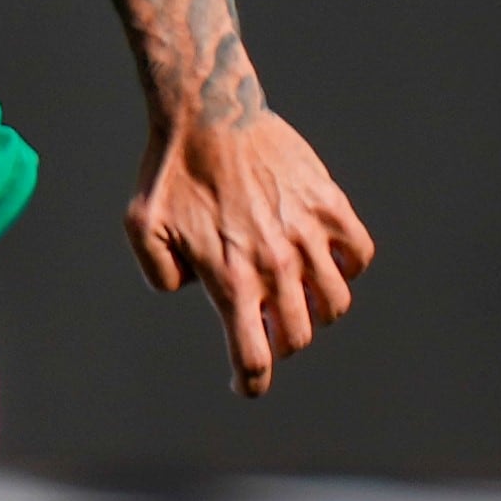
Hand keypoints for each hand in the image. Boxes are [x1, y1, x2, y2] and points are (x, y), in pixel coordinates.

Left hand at [128, 108, 372, 396]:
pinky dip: (348, 267)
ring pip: (335, 304)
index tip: (247, 385)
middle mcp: (275, 264)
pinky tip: (325, 261)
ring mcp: (308, 234)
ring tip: (296, 299)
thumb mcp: (142, 230)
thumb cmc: (170, 173)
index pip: (254, 356)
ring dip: (316, 313)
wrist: (208, 115)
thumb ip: (160, 274)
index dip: (252, 381)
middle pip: (297, 336)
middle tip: (264, 329)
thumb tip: (191, 288)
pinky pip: (359, 254)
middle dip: (280, 344)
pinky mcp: (330, 204)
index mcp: (230, 278)